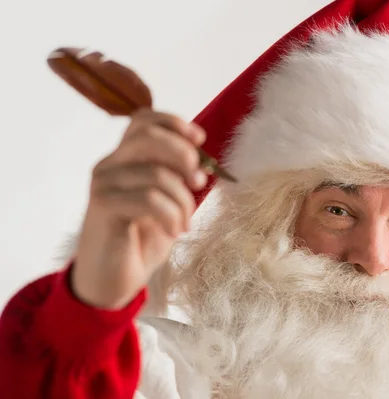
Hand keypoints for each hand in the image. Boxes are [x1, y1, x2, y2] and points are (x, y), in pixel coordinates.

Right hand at [71, 108, 207, 308]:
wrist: (112, 280)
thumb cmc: (141, 240)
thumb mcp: (166, 204)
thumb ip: (176, 180)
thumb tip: (203, 165)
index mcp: (124, 159)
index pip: (143, 120)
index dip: (173, 123)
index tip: (200, 140)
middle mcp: (110, 165)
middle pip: (149, 136)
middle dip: (183, 155)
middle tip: (199, 182)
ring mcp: (104, 184)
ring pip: (157, 175)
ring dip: (183, 202)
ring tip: (185, 223)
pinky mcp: (103, 206)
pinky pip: (150, 199)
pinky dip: (171, 216)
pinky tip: (173, 231)